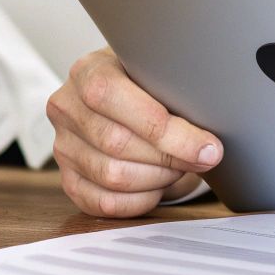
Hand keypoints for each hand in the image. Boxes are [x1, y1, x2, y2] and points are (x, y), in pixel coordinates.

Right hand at [47, 47, 219, 217]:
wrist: (126, 101)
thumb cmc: (150, 88)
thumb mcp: (161, 74)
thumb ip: (179, 90)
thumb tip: (211, 136)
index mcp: (87, 71)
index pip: (111, 96)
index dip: (164, 128)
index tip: (207, 146)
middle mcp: (66, 107)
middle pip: (117, 143)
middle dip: (170, 157)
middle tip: (202, 158)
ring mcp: (64, 146)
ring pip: (113, 176)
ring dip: (158, 178)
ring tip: (178, 166)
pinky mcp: (69, 180)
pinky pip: (105, 203)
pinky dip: (141, 200)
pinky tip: (159, 186)